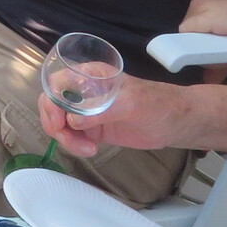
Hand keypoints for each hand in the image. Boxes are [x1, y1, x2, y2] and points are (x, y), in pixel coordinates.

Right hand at [39, 74, 198, 160]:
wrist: (174, 122)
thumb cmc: (157, 104)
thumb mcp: (130, 104)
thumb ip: (100, 110)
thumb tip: (72, 120)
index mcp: (90, 75)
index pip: (57, 83)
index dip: (52, 102)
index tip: (61, 122)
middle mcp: (84, 91)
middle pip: (52, 104)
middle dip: (55, 124)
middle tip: (68, 138)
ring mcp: (86, 110)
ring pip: (59, 122)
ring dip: (65, 138)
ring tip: (86, 149)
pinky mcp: (92, 128)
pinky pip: (71, 135)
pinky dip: (73, 145)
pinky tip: (90, 150)